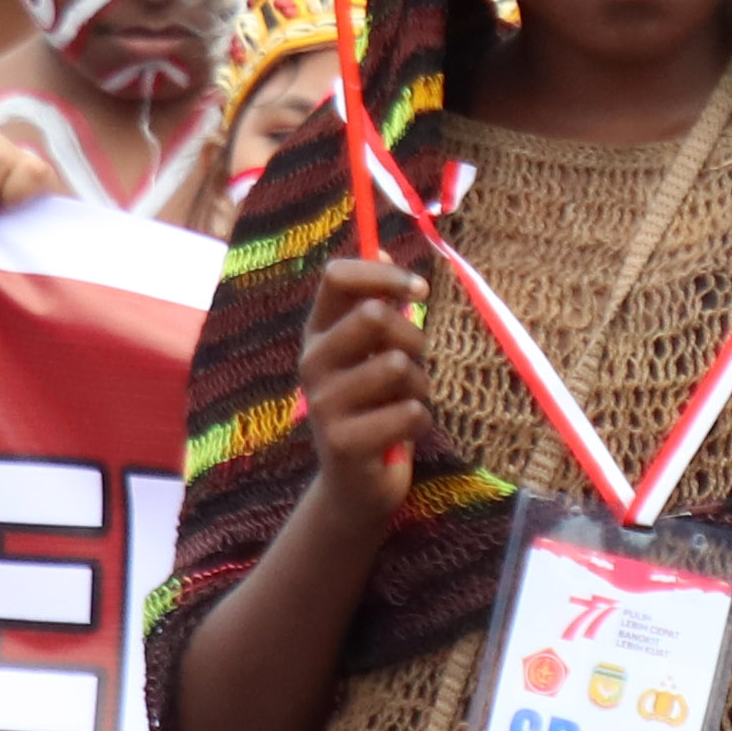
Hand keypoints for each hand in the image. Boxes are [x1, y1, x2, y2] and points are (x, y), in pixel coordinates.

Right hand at [292, 253, 433, 534]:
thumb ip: (375, 304)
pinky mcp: (342, 442)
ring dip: (420, 386)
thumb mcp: (370, 353)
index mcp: (318, 333)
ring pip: (398, 366)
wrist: (355, 486)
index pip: (337, 277)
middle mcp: (312, 363)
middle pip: (374, 316)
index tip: (418, 289)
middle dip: (413, 337)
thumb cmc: (373, 407)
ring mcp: (323, 404)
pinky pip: (410, 411)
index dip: (383, 274)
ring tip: (405, 403)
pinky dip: (419, 421)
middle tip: (413, 365)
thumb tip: (381, 244)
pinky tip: (400, 434)